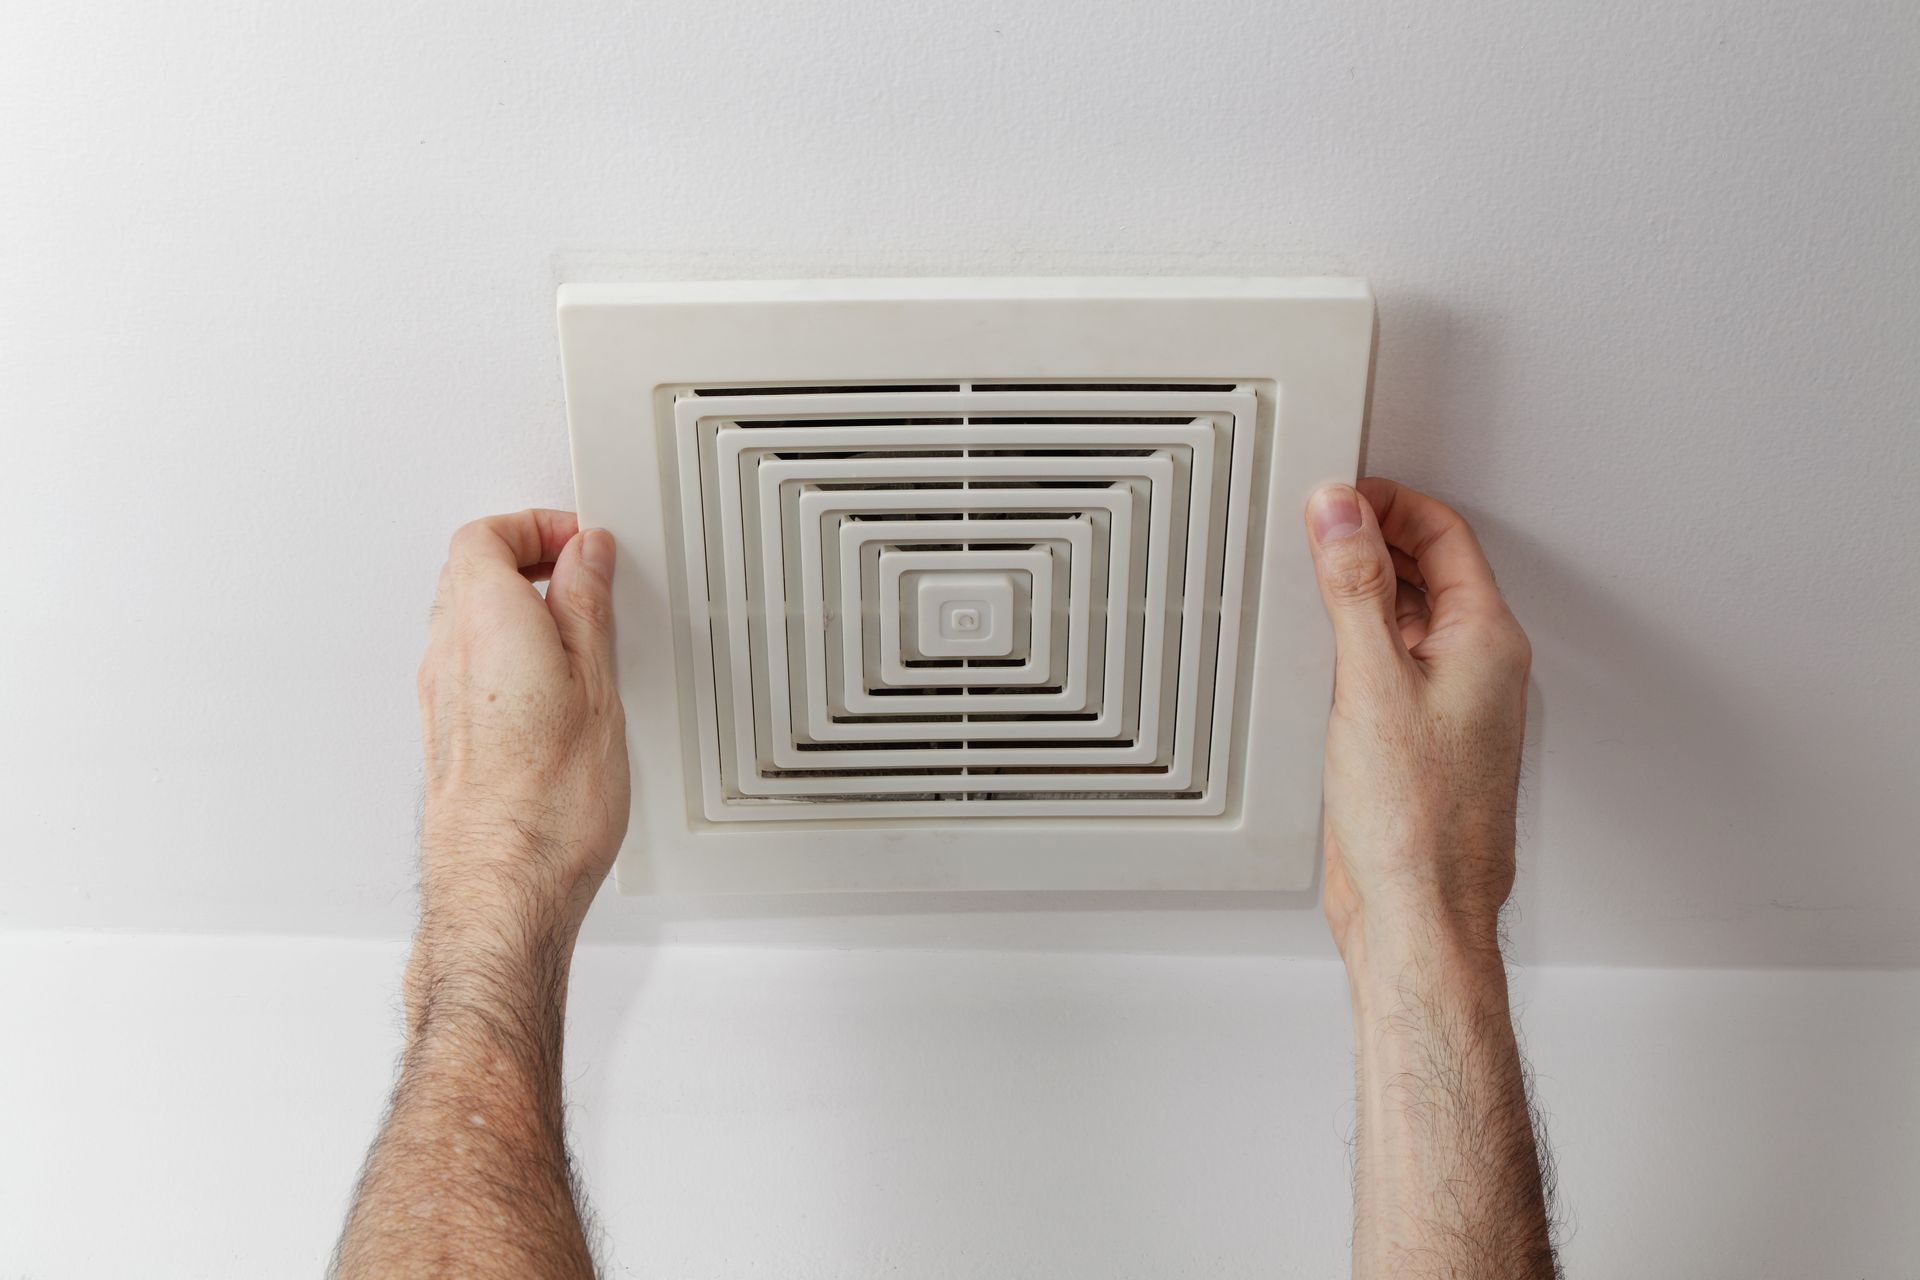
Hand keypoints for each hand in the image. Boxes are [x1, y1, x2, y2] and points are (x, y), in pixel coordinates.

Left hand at [414, 510, 628, 969]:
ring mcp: (440, 698)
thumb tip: (587, 558)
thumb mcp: (596, 684)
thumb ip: (586, 608)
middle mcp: (447, 655)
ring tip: (576, 624)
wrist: (505, 890)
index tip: (582, 540)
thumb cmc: (548, 804)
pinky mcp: (447, 737)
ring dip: (515, 606)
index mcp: (483, 622)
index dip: (535, 525)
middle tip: (581, 570)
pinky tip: (552, 681)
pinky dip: (507, 651)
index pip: (485, 536)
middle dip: (525, 557)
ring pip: (464, 619)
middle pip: (466, 572)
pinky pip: (469, 665)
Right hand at [1303, 479, 1530, 965]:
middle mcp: (1476, 670)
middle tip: (1312, 528)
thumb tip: (1342, 512)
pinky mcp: (1416, 741)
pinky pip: (1388, 666)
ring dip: (1360, 592)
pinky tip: (1313, 653)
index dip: (1390, 503)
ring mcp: (1448, 707)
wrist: (1417, 914)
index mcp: (1486, 643)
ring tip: (1306, 580)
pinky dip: (1352, 643)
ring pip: (1406, 620)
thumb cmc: (1416, 821)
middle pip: (1428, 572)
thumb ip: (1354, 588)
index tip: (1337, 494)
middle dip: (1371, 540)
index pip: (1445, 536)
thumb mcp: (1372, 682)